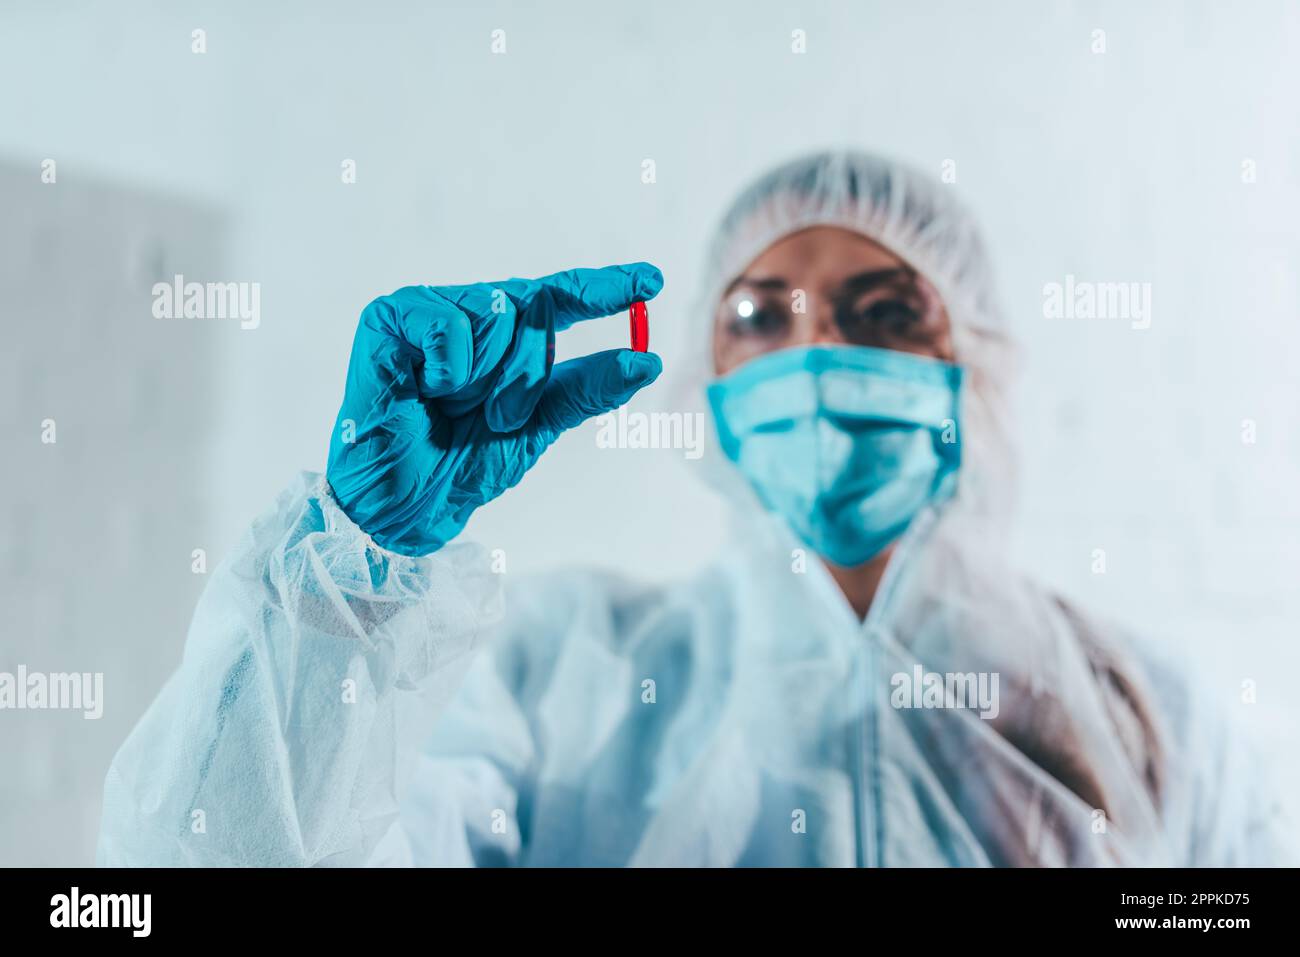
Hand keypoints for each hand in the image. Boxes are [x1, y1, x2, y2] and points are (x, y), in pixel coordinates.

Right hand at [327, 263, 663, 555]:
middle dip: (528, 375)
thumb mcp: (539, 426)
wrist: (406, 503)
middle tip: (497, 418)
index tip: (653, 280)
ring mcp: (431, 310)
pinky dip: (450, 369)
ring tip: (455, 409)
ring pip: (498, 312)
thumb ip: (587, 389)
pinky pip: (449, 324)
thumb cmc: (463, 463)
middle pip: (536, 306)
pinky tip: (428, 392)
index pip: (563, 298)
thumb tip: (647, 359)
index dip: (607, 286)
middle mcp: (473, 314)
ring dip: (488, 379)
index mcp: (508, 337)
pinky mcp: (390, 318)